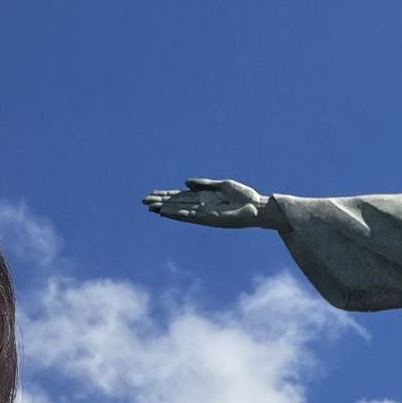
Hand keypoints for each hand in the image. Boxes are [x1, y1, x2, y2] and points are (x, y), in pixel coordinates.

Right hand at [142, 178, 273, 228]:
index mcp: (204, 197)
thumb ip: (204, 184)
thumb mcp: (222, 185)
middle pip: (177, 203)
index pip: (181, 197)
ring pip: (180, 210)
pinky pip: (189, 216)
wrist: (258, 207)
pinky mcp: (209, 219)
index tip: (152, 195)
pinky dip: (177, 214)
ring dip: (165, 209)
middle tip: (143, 202)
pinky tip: (166, 212)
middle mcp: (202, 206)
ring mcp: (204, 213)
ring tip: (150, 208)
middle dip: (161, 202)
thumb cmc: (244, 196)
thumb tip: (185, 183)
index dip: (166, 196)